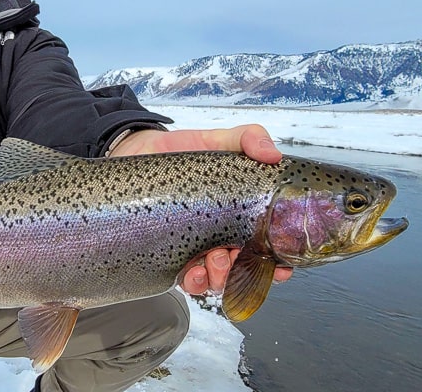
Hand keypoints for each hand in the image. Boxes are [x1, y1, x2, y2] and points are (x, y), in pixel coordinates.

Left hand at [110, 124, 292, 290]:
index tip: (282, 265)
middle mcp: (220, 236)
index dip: (277, 261)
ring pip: (216, 279)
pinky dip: (194, 282)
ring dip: (220, 278)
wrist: (140, 150)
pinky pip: (185, 279)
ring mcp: (196, 247)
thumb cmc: (182, 151)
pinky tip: (193, 271)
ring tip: (214, 261)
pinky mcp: (170, 253)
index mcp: (238, 216)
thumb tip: (273, 154)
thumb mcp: (219, 140)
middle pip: (242, 269)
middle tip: (233, 254)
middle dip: (244, 272)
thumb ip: (249, 139)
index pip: (265, 246)